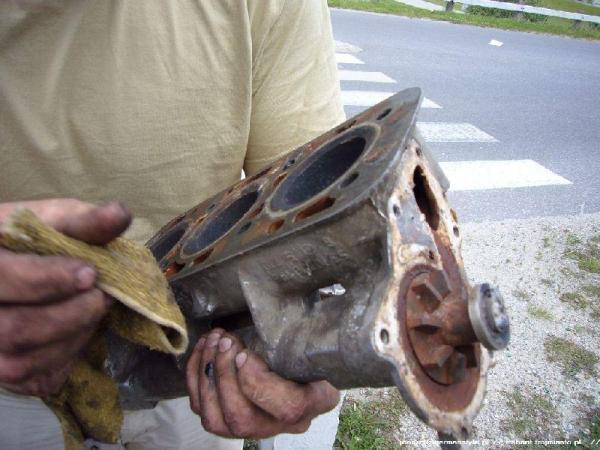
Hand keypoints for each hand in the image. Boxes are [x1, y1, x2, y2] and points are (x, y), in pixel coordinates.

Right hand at [0, 199, 130, 395]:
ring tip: (92, 309)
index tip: (90, 273)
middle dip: (73, 313)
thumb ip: (82, 222)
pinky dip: (67, 356)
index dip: (47, 279)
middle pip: (15, 330)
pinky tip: (76, 331)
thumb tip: (120, 214)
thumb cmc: (27, 242)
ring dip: (74, 336)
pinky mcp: (1, 374)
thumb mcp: (49, 222)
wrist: (8, 270)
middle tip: (102, 295)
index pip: (2, 276)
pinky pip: (37, 379)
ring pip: (23, 361)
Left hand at [186, 329, 339, 438]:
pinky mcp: (225, 421)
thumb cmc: (310, 347)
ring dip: (208, 375)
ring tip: (212, 341)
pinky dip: (196, 376)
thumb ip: (306, 329)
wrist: (302, 365)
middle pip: (243, 418)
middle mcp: (281, 424)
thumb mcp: (316, 339)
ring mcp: (251, 426)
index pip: (287, 407)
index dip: (259, 383)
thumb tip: (294, 298)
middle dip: (225, 376)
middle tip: (225, 341)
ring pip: (216, 419)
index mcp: (312, 403)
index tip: (244, 353)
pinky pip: (200, 407)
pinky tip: (203, 348)